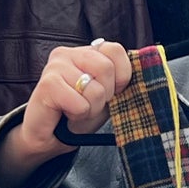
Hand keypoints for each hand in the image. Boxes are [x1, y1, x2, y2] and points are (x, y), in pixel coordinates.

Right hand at [0, 41, 132, 187]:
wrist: (49, 137)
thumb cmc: (78, 114)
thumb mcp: (107, 95)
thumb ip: (119, 80)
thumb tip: (140, 73)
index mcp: (85, 52)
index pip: (115, 50)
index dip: (121, 76)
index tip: (110, 93)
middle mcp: (68, 53)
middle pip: (106, 68)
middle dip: (105, 96)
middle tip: (89, 104)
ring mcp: (56, 66)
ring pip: (95, 90)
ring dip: (90, 109)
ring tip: (76, 110)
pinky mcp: (48, 84)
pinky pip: (80, 104)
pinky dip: (78, 115)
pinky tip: (65, 114)